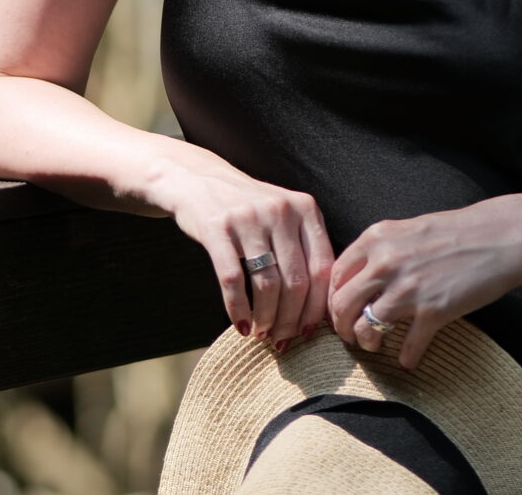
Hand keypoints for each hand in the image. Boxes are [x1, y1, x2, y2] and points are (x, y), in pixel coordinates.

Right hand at [153, 157, 334, 349]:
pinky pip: (232, 280)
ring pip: (267, 284)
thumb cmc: (249, 210)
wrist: (199, 181)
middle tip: (282, 340)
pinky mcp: (217, 228)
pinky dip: (237, 309)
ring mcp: (248, 218)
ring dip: (266, 319)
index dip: (317, 306)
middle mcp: (281, 211)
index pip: (322, 268)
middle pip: (296, 282)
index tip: (308, 331)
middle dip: (291, 320)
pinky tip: (240, 325)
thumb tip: (319, 310)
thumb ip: (304, 249)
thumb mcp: (285, 216)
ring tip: (262, 334)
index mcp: (305, 209)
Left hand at [328, 201, 521, 368]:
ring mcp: (409, 290)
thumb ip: (379, 250)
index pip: (336, 276)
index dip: (333, 299)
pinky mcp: (433, 312)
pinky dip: (406, 358)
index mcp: (376, 239)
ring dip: (367, 343)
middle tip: (350, 336)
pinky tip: (408, 360)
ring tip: (375, 347)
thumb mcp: (406, 230)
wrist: (498, 238)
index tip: (339, 311)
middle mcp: (386, 264)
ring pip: (366, 328)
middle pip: (342, 305)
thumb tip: (357, 278)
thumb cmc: (454, 232)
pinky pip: (408, 346)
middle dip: (341, 326)